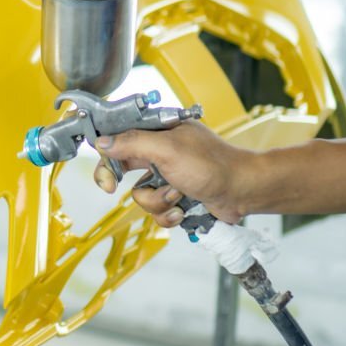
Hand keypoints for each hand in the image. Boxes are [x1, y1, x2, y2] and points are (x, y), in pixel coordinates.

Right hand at [92, 121, 252, 224]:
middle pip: (124, 170)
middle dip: (137, 185)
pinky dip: (168, 213)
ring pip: (141, 195)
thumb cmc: (213, 165)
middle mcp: (159, 151)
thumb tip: (103, 142)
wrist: (243, 191)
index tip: (107, 178)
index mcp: (157, 131)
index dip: (107, 157)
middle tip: (117, 191)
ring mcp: (167, 174)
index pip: (119, 138)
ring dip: (158, 201)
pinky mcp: (175, 195)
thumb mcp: (167, 149)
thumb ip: (133, 143)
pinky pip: (156, 210)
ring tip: (178, 195)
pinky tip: (182, 209)